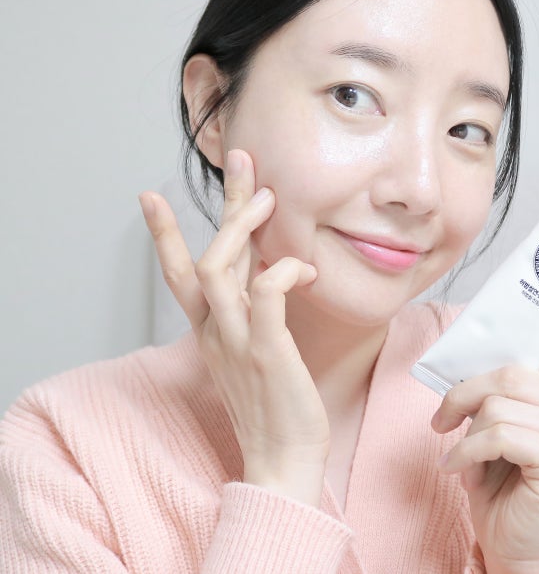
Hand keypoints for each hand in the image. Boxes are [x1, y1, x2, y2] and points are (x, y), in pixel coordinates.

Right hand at [138, 148, 329, 506]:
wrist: (282, 461)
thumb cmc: (275, 405)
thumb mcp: (253, 351)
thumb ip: (254, 311)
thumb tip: (270, 272)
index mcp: (211, 330)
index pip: (180, 273)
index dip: (166, 233)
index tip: (151, 196)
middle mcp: (215, 330)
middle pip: (205, 255)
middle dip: (222, 202)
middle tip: (240, 159)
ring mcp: (236, 340)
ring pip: (220, 267)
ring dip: (242, 225)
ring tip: (267, 195)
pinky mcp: (266, 350)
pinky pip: (266, 294)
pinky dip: (285, 270)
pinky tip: (306, 267)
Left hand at [431, 248, 538, 573]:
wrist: (510, 539)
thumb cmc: (500, 477)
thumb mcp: (494, 423)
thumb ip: (497, 389)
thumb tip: (471, 368)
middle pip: (511, 371)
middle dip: (465, 392)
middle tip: (443, 418)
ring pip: (500, 401)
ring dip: (464, 426)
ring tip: (455, 449)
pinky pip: (499, 433)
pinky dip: (468, 450)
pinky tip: (462, 469)